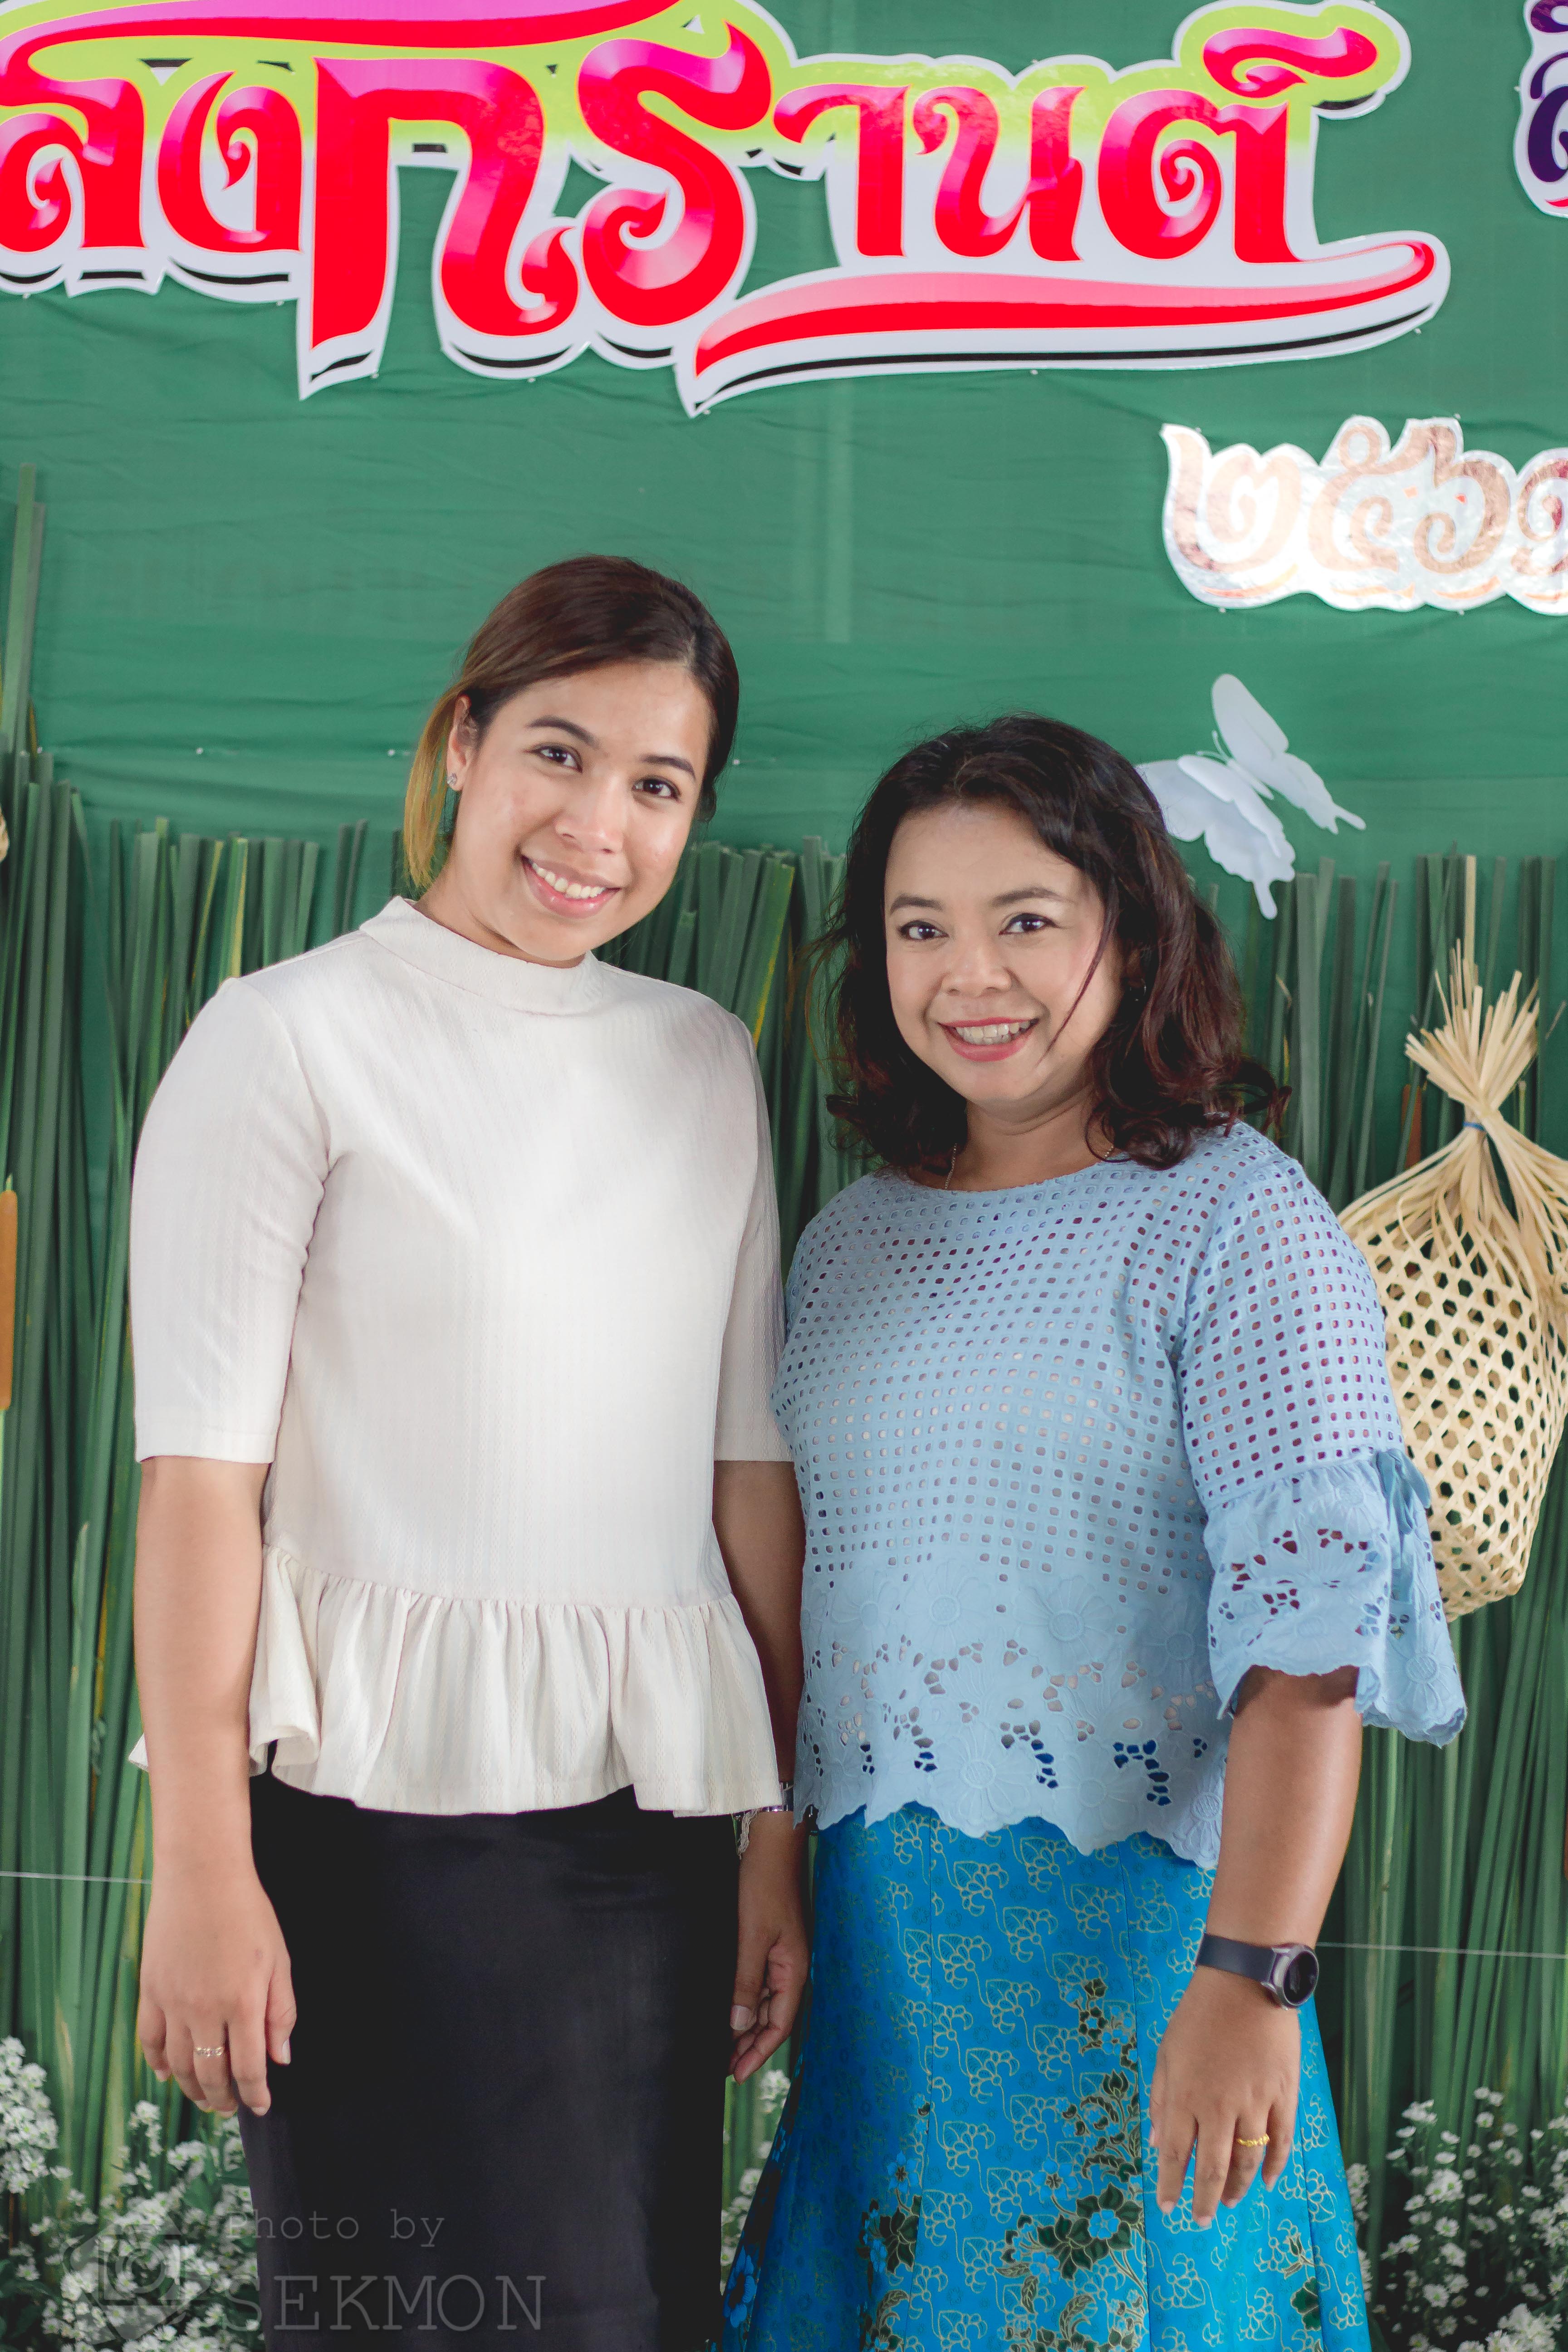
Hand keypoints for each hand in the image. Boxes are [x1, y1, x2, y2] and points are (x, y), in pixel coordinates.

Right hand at [138, 1857, 295, 2118]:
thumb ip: (281, 2012)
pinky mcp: (151, 1991)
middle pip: (211, 2073)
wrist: (203, 1875)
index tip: (261, 2105)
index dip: (255, 2093)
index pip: (249, 2068)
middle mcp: (206, 2010)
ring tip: (205, 2097)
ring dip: (192, 2088)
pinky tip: (166, 2074)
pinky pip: (150, 2041)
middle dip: (224, 2098)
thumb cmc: (248, 1913)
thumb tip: (281, 2057)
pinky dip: (157, 2063)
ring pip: (179, 2064)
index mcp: (244, 2003)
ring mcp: (174, 2002)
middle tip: (231, 2107)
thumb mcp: (279, 1959)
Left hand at [730, 1813, 808, 2083]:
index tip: (736, 2074)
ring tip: (723, 2048)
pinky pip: (759, 1982)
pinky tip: (729, 2009)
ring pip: (764, 2002)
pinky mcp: (769, 1943)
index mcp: (794, 1970)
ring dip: (746, 2026)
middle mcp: (791, 1968)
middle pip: (772, 2018)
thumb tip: (738, 2024)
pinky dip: (745, 2001)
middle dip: (750, 2045)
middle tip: (724, 2068)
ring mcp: (781, 1956)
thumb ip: (746, 1980)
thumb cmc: (764, 1885)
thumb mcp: (752, 1935)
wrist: (771, 1845)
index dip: (758, 2052)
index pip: (778, 2025)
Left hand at [1149, 1966, 1298, 2225]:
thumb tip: (1158, 2142)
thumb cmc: (1199, 2016)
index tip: (1167, 2208)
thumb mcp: (1167, 2052)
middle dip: (1204, 2199)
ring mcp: (1255, 2103)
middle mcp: (1220, 2107)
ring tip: (1228, 2201)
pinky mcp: (1283, 2096)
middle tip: (1201, 2220)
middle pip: (1213, 2167)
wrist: (1245, 1983)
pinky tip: (1269, 2181)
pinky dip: (1276, 2166)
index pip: (1176, 2154)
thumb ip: (1163, 2099)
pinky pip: (1282, 2141)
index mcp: (1187, 2096)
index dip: (1171, 2184)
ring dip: (1238, 2187)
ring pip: (1248, 2160)